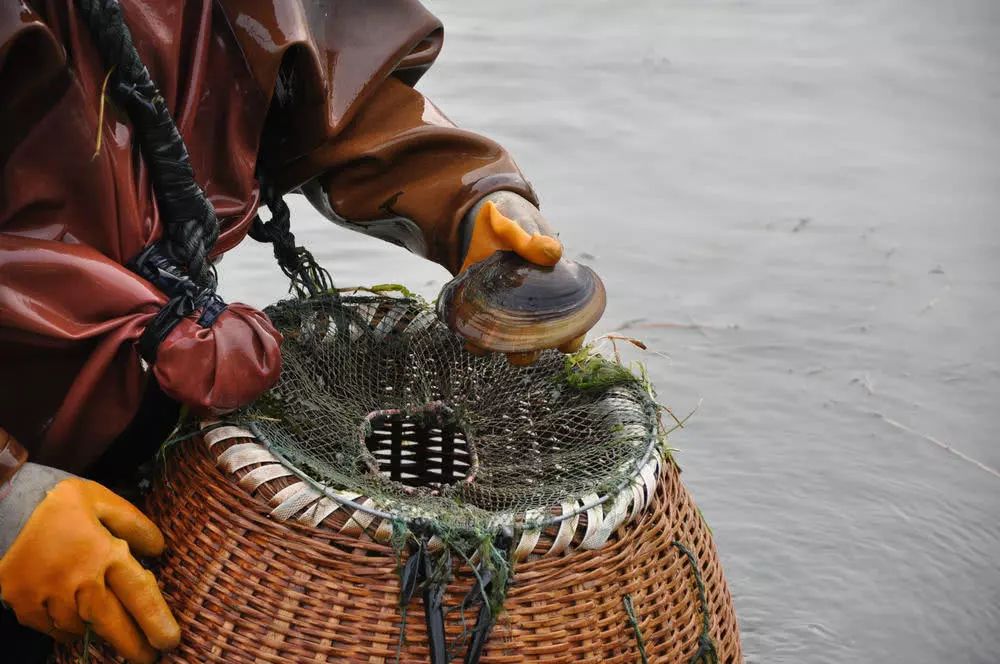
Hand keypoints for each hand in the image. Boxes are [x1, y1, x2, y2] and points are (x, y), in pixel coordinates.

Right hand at [0, 471, 179, 662]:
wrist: (2, 505)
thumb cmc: (57, 501)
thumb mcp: (101, 499)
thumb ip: (133, 524)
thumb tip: (158, 550)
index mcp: (103, 552)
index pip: (139, 594)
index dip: (156, 620)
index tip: (170, 640)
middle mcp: (78, 579)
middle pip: (112, 622)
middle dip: (132, 644)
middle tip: (148, 657)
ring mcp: (47, 594)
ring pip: (80, 627)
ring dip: (97, 631)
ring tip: (111, 632)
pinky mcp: (22, 602)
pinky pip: (50, 628)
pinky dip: (65, 628)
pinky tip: (75, 623)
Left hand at [457, 192, 589, 363]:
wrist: (482, 221)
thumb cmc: (514, 223)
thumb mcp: (523, 225)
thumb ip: (534, 239)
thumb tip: (551, 253)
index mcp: (553, 296)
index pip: (571, 328)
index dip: (571, 338)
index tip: (567, 341)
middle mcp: (531, 313)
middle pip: (537, 346)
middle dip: (530, 352)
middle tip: (525, 347)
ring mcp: (505, 316)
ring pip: (508, 347)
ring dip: (501, 350)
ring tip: (492, 343)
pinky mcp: (479, 313)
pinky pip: (478, 337)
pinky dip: (474, 342)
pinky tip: (469, 336)